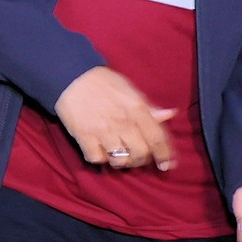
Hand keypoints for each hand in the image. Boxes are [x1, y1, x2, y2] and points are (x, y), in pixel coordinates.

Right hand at [54, 65, 178, 171]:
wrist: (71, 76)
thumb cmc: (103, 82)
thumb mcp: (130, 90)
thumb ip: (149, 107)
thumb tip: (170, 114)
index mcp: (136, 108)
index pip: (156, 137)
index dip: (164, 154)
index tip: (167, 165)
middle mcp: (122, 122)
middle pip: (140, 153)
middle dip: (142, 160)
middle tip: (139, 157)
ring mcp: (103, 131)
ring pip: (120, 160)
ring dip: (123, 162)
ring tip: (120, 155)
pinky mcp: (84, 137)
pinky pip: (98, 159)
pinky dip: (101, 158)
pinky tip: (102, 151)